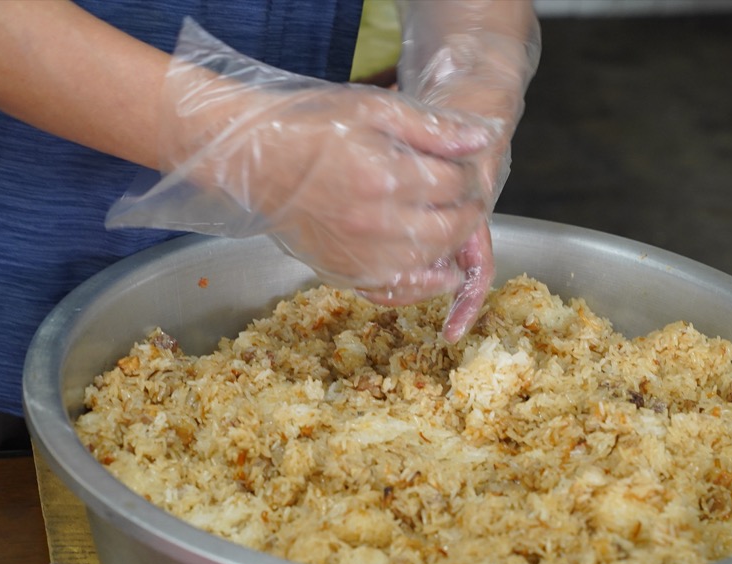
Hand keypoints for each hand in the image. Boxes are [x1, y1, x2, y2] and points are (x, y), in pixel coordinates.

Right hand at [109, 19, 497, 297]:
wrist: (250, 159)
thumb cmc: (309, 125)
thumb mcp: (374, 108)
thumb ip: (431, 127)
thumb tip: (482, 141)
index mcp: (386, 176)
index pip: (456, 183)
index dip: (471, 173)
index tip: (469, 164)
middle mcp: (375, 223)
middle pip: (452, 227)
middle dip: (470, 210)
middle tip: (470, 195)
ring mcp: (359, 254)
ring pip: (431, 261)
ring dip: (453, 245)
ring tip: (455, 223)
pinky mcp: (344, 273)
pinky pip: (398, 288)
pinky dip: (425, 282)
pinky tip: (438, 268)